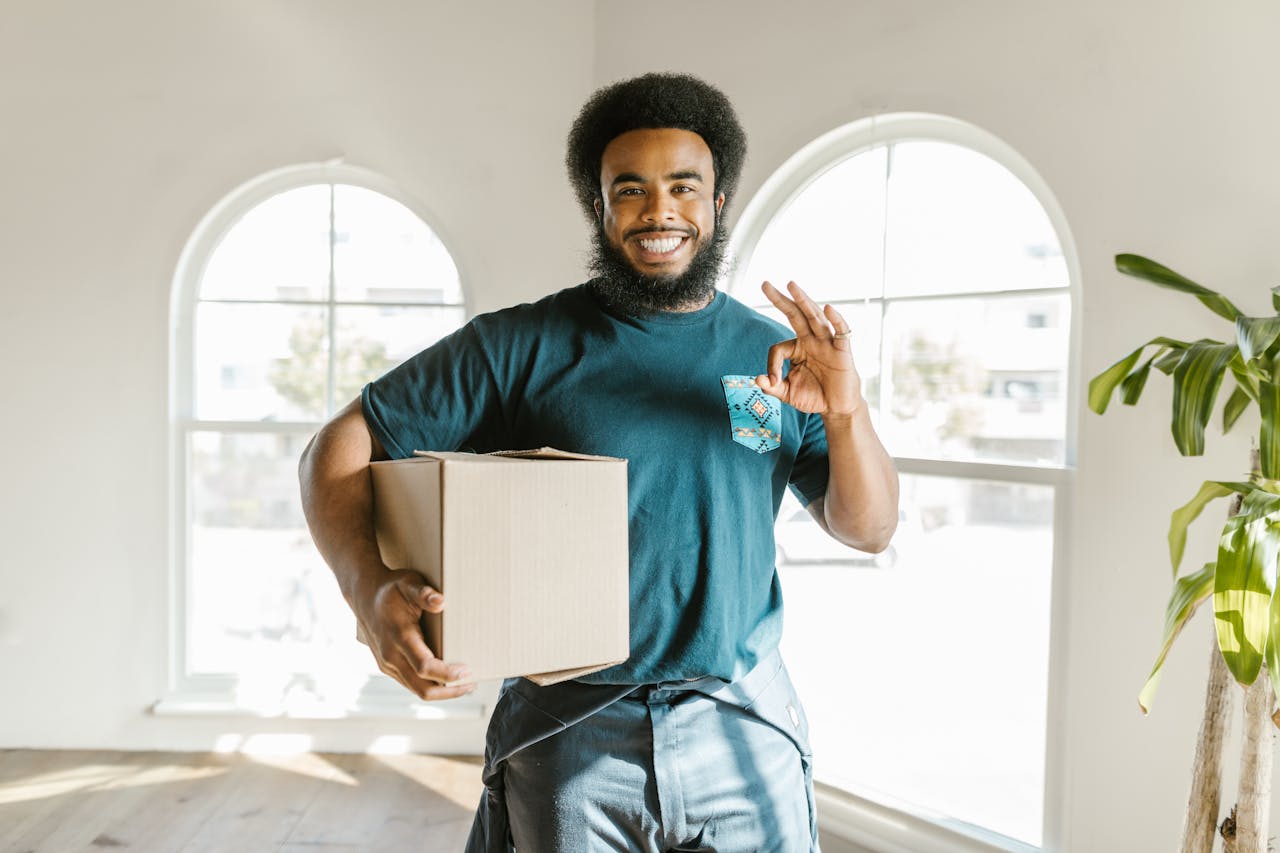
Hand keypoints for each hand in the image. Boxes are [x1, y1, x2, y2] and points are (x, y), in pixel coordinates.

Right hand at [354, 567, 474, 700]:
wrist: (364, 597)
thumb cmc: (391, 590)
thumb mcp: (408, 583)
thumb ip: (423, 592)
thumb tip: (440, 602)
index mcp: (398, 636)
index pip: (424, 666)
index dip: (447, 673)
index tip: (466, 671)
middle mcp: (390, 656)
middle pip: (423, 688)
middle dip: (449, 690)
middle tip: (471, 683)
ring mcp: (388, 665)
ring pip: (418, 690)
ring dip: (442, 691)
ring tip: (465, 684)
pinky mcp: (389, 668)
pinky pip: (412, 684)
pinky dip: (431, 686)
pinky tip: (447, 679)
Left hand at [756, 281, 863, 417]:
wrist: (837, 407)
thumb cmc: (814, 396)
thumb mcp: (788, 393)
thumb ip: (772, 387)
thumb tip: (756, 379)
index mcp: (797, 348)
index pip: (778, 348)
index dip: (772, 365)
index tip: (772, 381)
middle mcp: (811, 340)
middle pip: (795, 315)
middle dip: (780, 300)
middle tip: (764, 284)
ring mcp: (827, 343)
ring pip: (814, 317)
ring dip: (803, 300)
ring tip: (791, 285)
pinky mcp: (843, 350)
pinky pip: (840, 332)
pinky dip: (836, 319)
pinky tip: (828, 308)